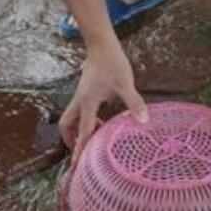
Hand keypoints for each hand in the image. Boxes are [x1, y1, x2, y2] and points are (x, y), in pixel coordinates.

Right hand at [59, 39, 147, 165]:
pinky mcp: (84, 91)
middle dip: (71, 140)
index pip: (83, 132)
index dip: (80, 149)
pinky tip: (102, 119)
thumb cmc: (113, 63)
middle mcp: (79, 101)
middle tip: (82, 149)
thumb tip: (144, 121)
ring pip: (71, 118)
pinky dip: (86, 120)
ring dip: (79, 129)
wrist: (102, 45)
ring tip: (97, 135)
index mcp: (88, 102)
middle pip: (66, 125)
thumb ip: (134, 103)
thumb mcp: (126, 84)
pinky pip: (79, 111)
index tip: (76, 165)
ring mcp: (80, 95)